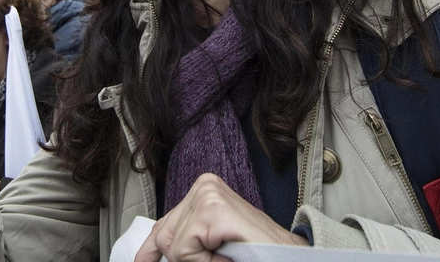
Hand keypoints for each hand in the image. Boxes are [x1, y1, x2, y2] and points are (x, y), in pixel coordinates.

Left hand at [134, 174, 306, 261]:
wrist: (289, 258)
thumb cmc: (255, 252)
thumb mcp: (210, 244)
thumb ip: (186, 241)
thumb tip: (153, 252)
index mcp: (203, 191)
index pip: (164, 223)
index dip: (150, 249)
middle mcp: (204, 186)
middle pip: (164, 236)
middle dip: (183, 258)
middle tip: (217, 257)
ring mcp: (208, 194)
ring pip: (173, 246)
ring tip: (226, 256)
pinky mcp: (213, 210)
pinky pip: (186, 250)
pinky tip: (227, 256)